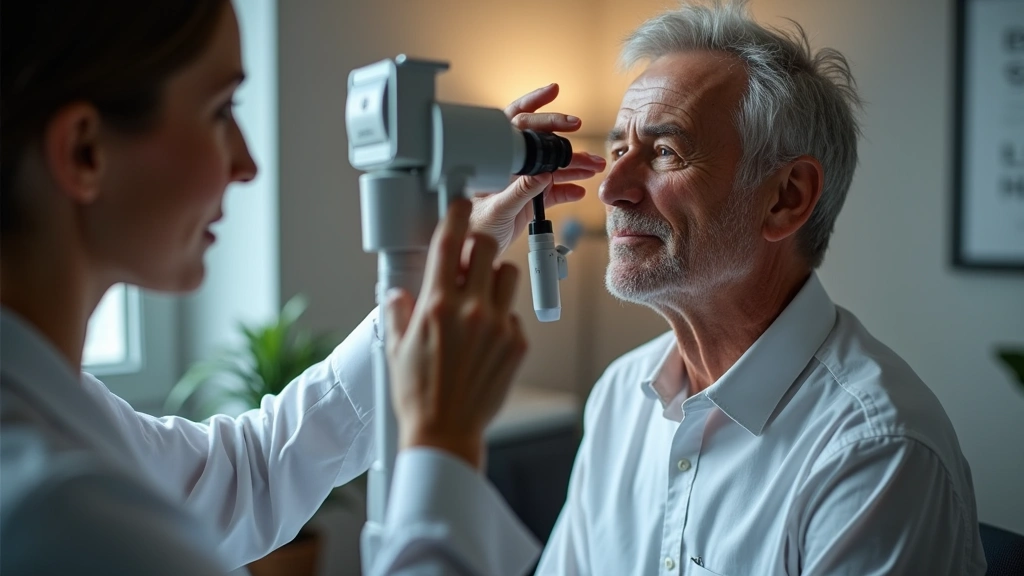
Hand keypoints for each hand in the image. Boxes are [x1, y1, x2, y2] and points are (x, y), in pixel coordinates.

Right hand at [385, 199, 527, 468]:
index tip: (461, 203)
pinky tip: (485, 341)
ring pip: (508, 276)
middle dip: (479, 243)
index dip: (456, 215)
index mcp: (437, 305)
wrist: (445, 432)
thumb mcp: (397, 347)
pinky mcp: (517, 344)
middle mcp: (470, 309)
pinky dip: (501, 317)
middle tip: (472, 254)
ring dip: (495, 277)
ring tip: (480, 299)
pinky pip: (513, 314)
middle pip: (487, 248)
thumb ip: (399, 311)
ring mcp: (498, 326)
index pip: (449, 243)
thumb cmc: (417, 392)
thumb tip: (399, 293)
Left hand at [471, 84, 606, 253]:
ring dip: (574, 166)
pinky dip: (568, 190)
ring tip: (595, 167)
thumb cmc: (472, 228)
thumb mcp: (495, 209)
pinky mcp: (529, 201)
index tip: (553, 92)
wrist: (471, 253)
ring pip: (551, 167)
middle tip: (582, 136)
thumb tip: (543, 175)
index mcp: (497, 158)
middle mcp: (510, 166)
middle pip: (541, 143)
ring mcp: (521, 182)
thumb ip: (519, 192)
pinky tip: (580, 191)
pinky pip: (552, 190)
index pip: (517, 124)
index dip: (535, 106)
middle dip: (564, 140)